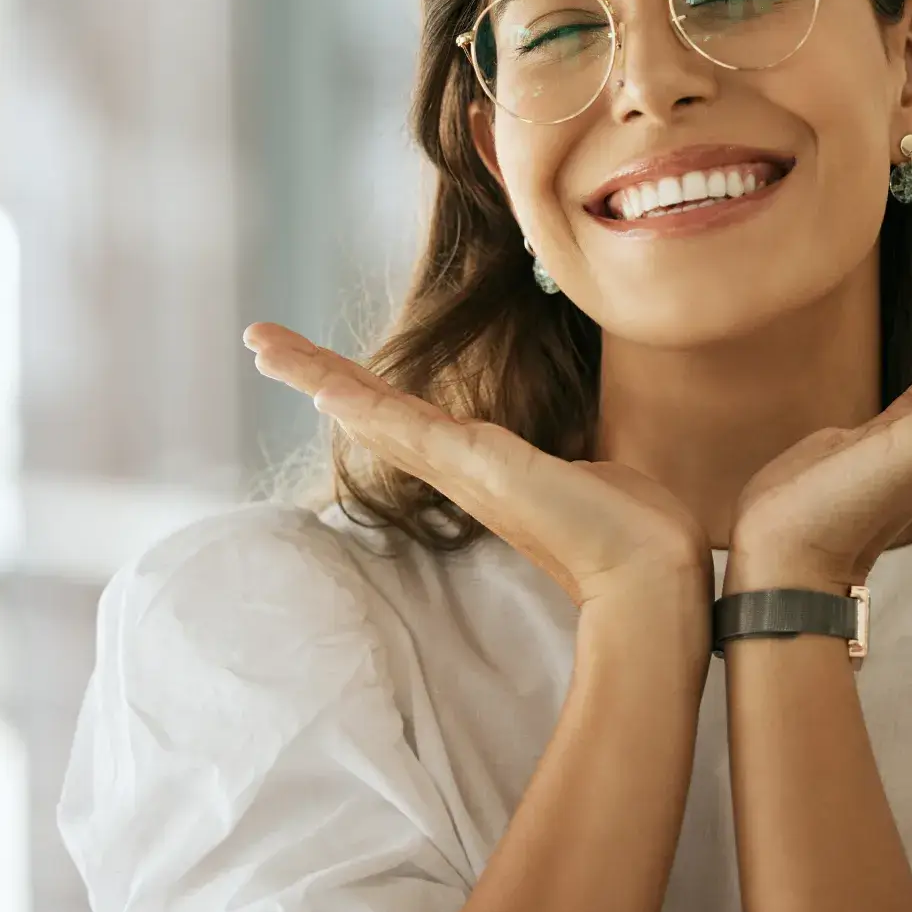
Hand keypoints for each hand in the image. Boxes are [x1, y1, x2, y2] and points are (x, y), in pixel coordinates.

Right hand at [243, 322, 712, 608]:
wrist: (653, 570)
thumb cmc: (630, 528)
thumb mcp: (588, 473)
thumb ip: (567, 461)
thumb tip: (583, 459)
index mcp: (480, 466)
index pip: (404, 417)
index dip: (357, 389)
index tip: (318, 368)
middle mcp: (460, 469)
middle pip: (369, 411)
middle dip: (313, 372)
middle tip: (258, 341)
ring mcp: (465, 469)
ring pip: (375, 413)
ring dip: (317, 375)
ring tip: (264, 345)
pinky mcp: (481, 469)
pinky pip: (410, 429)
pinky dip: (364, 406)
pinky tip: (323, 387)